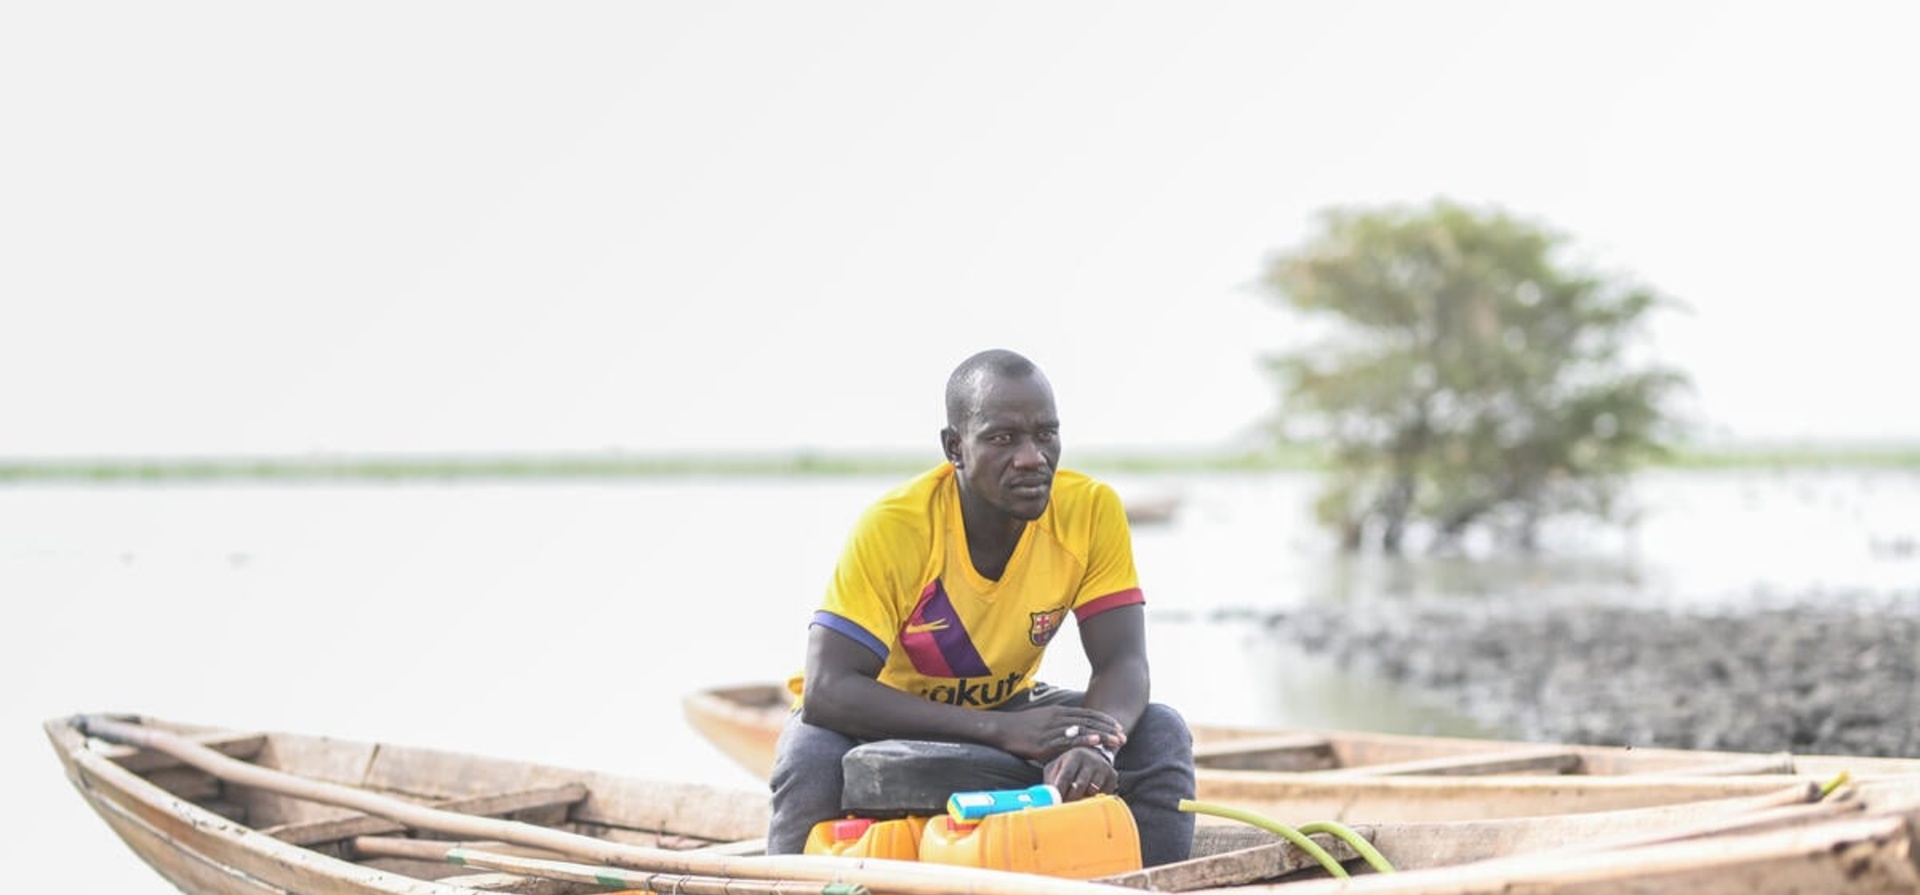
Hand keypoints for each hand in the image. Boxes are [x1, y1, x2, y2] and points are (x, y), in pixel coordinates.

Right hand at [1001, 707, 1126, 761]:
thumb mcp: (1042, 721)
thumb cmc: (1021, 727)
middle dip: (1108, 729)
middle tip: (1123, 736)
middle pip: (1089, 721)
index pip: (1087, 714)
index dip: (1104, 720)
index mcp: (1058, 712)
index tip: (1117, 727)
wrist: (1001, 729)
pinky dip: (1083, 740)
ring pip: (1082, 730)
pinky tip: (1095, 742)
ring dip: (1102, 735)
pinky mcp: (1045, 742)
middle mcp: (1057, 718)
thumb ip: (1057, 725)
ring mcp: (1052, 730)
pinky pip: (1067, 741)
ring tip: (1117, 741)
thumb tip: (1070, 733)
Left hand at [1044, 745, 1117, 801]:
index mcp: (1074, 755)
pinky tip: (1089, 798)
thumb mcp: (1057, 766)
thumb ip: (1050, 780)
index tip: (1054, 804)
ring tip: (1076, 803)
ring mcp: (1104, 768)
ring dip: (1083, 801)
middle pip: (1080, 786)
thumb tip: (1042, 797)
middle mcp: (1091, 760)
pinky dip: (1095, 800)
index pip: (1066, 776)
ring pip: (1092, 793)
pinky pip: (1104, 795)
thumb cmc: (1069, 765)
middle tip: (1063, 809)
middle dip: (1070, 800)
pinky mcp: (1113, 776)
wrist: (1094, 755)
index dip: (1060, 792)